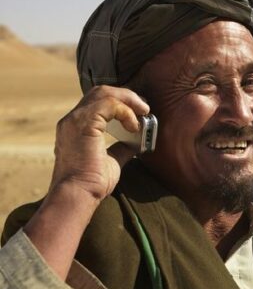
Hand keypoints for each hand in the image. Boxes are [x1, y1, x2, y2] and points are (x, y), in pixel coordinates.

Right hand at [50, 85, 149, 202]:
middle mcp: (71, 120)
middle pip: (100, 92)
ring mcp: (75, 120)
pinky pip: (109, 103)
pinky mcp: (84, 123)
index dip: (119, 102)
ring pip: (104, 93)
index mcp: (75, 127)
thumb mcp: (111, 161)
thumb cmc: (92, 184)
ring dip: (128, 99)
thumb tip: (136, 143)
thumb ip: (121, 148)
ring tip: (144, 111)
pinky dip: (125, 111)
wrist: (78, 195)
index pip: (96, 102)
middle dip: (126, 96)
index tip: (138, 112)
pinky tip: (134, 125)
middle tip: (144, 108)